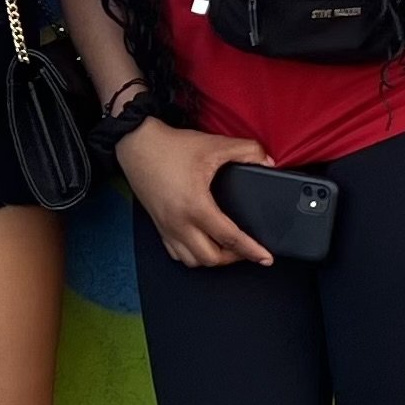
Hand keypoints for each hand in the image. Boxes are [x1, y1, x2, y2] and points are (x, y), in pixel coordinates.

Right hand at [120, 120, 275, 266]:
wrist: (137, 144)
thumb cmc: (171, 147)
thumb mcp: (215, 145)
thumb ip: (247, 151)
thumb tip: (267, 161)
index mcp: (196, 206)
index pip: (230, 238)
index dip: (252, 250)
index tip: (266, 258)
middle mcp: (179, 223)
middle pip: (211, 258)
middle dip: (234, 258)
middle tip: (249, 250)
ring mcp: (167, 227)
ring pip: (192, 260)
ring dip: (212, 259)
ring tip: (229, 249)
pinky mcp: (158, 226)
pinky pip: (176, 253)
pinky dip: (193, 255)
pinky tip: (204, 244)